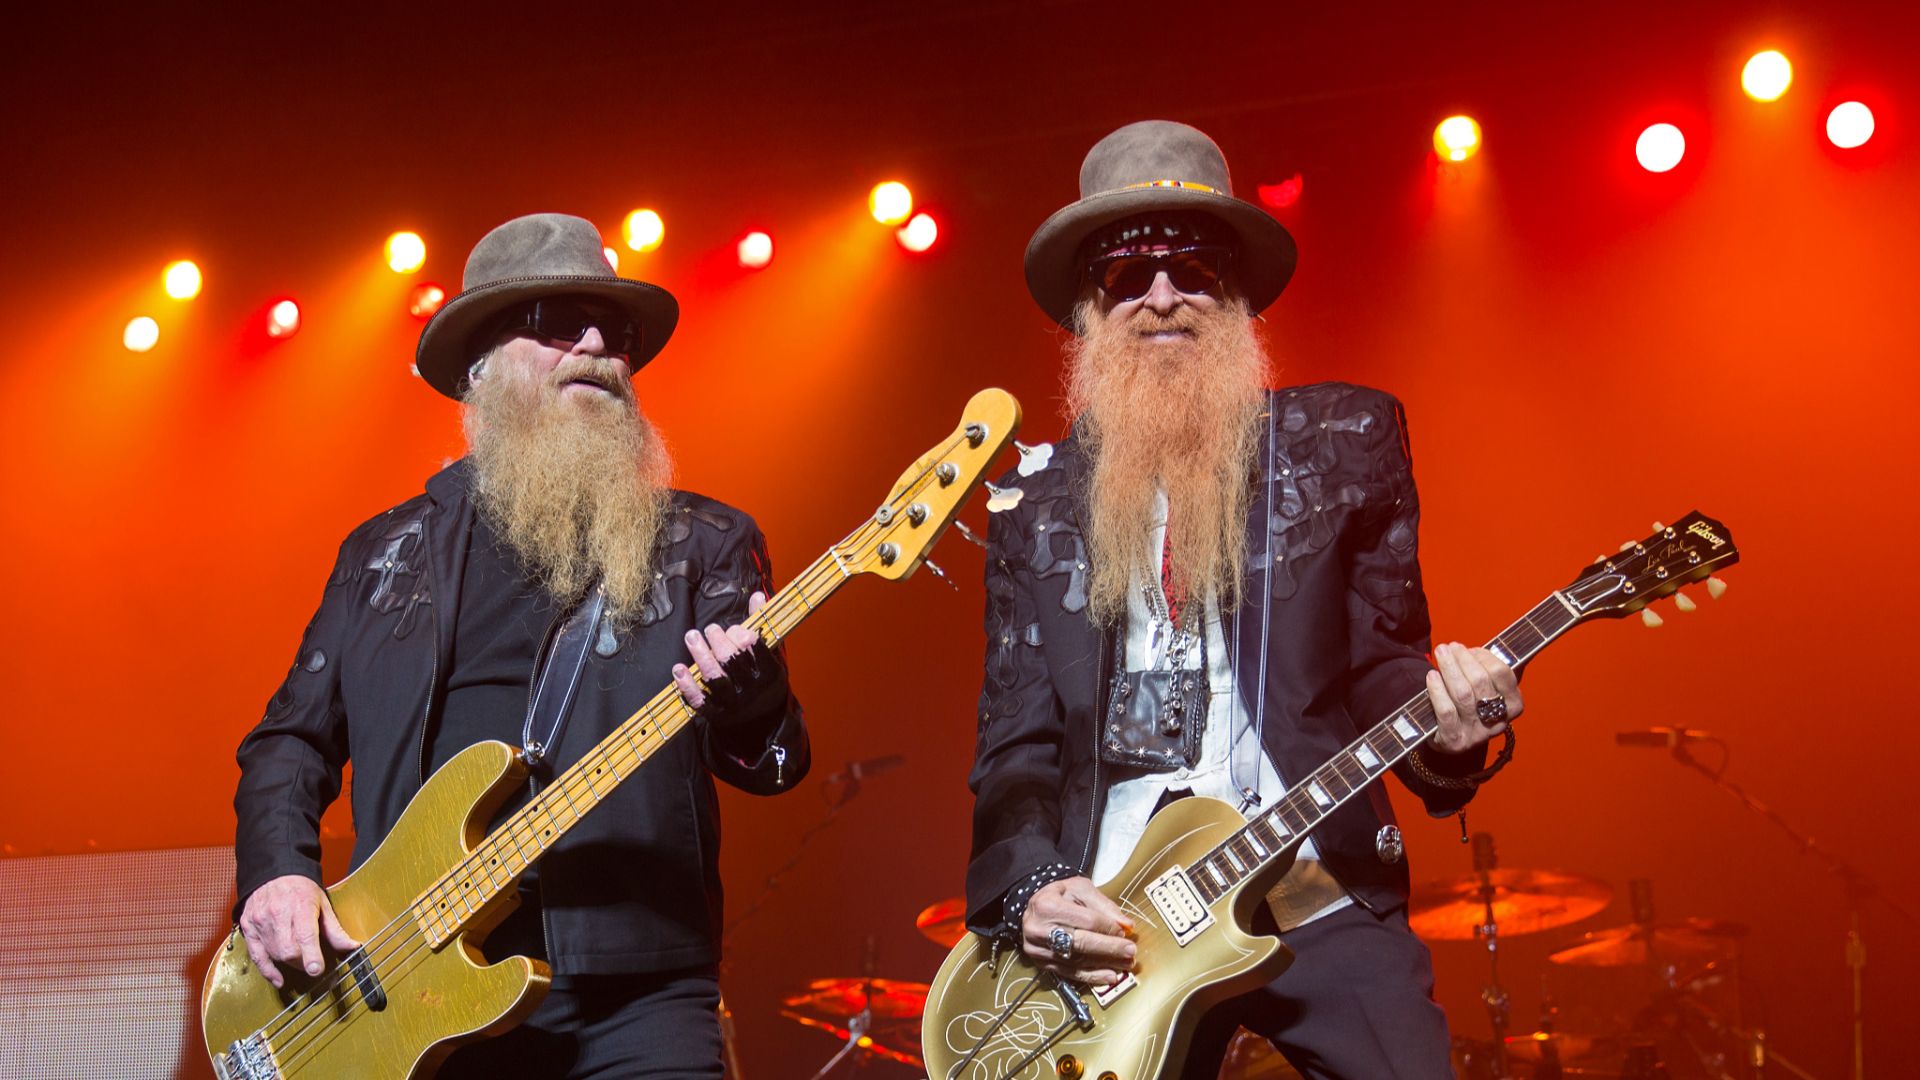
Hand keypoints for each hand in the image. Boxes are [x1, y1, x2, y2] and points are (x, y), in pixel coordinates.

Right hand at [237, 874, 360, 988]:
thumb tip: (351, 947)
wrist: (273, 873)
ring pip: (274, 954)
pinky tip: (278, 979)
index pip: (305, 935)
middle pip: (288, 950)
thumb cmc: (301, 889)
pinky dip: (268, 971)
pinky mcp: (249, 928)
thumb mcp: (323, 903)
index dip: (311, 956)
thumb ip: (335, 929)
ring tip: (298, 959)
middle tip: (311, 962)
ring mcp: (260, 922)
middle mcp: (278, 914)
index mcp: (300, 906)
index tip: (317, 969)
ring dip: (289, 963)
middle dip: (302, 962)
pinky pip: (256, 956)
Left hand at [671, 592, 781, 725]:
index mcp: (769, 674)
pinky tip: (678, 669)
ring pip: (715, 678)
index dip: (742, 635)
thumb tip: (756, 596)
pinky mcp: (718, 717)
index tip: (734, 630)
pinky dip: (687, 685)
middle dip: (719, 640)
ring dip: (701, 655)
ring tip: (691, 636)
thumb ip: (761, 626)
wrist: (763, 725)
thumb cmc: (765, 683)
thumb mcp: (770, 657)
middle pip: (732, 661)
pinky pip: (700, 701)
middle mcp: (753, 691)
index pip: (755, 649)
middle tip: (710, 628)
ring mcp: (734, 705)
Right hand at [1021, 876, 1136, 985]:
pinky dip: (1092, 977)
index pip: (1087, 921)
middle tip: (1130, 952)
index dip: (1109, 928)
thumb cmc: (1058, 896)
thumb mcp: (1079, 889)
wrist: (1033, 908)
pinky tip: (1108, 976)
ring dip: (1105, 965)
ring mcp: (1039, 949)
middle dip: (1110, 949)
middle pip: (1082, 943)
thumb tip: (1126, 925)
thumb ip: (1103, 905)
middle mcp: (1039, 929)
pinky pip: (1070, 973)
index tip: (1125, 932)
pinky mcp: (1042, 964)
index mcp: (1048, 905)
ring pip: (1077, 961)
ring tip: (1125, 965)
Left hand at [1424, 641, 1522, 752]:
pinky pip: (1446, 712)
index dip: (1484, 657)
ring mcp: (1476, 733)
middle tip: (1450, 647)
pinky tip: (1431, 676)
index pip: (1503, 674)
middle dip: (1463, 660)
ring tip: (1441, 654)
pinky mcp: (1454, 740)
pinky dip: (1438, 691)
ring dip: (1449, 668)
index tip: (1470, 649)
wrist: (1450, 735)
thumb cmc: (1472, 702)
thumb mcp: (1489, 687)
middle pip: (1480, 682)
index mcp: (1513, 705)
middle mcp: (1497, 721)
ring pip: (1462, 694)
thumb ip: (1495, 667)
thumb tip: (1503, 643)